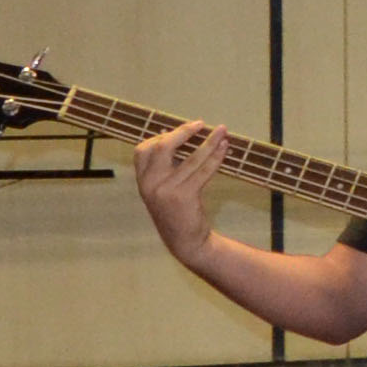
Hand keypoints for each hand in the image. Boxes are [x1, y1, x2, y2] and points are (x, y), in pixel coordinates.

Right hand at [133, 119, 225, 261]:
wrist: (185, 241)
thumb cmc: (177, 211)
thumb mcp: (162, 189)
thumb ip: (164, 166)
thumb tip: (170, 133)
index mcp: (142, 181)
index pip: (142, 150)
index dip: (161, 135)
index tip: (182, 130)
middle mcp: (149, 185)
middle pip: (162, 147)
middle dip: (183, 132)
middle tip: (200, 124)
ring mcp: (166, 191)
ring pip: (190, 158)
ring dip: (209, 142)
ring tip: (222, 131)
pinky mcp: (184, 197)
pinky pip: (203, 171)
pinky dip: (216, 157)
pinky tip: (224, 148)